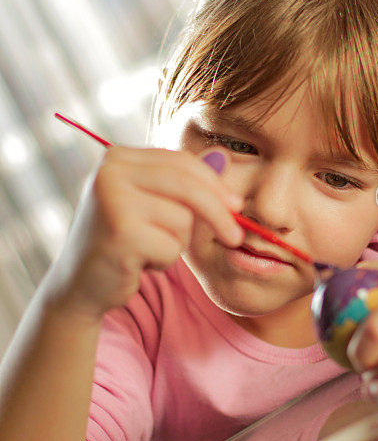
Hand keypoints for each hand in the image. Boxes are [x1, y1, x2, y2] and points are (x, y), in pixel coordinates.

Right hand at [46, 146, 243, 318]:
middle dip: (218, 213)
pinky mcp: (120, 233)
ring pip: (183, 219)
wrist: (78, 285)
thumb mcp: (153, 205)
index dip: (214, 184)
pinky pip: (170, 247)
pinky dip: (163, 261)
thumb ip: (184, 181)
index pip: (180, 162)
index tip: (236, 205)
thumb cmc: (121, 242)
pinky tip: (138, 263)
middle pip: (188, 186)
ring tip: (148, 249)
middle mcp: (110, 173)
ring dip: (176, 243)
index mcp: (116, 158)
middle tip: (236, 237)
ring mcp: (112, 201)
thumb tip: (225, 155)